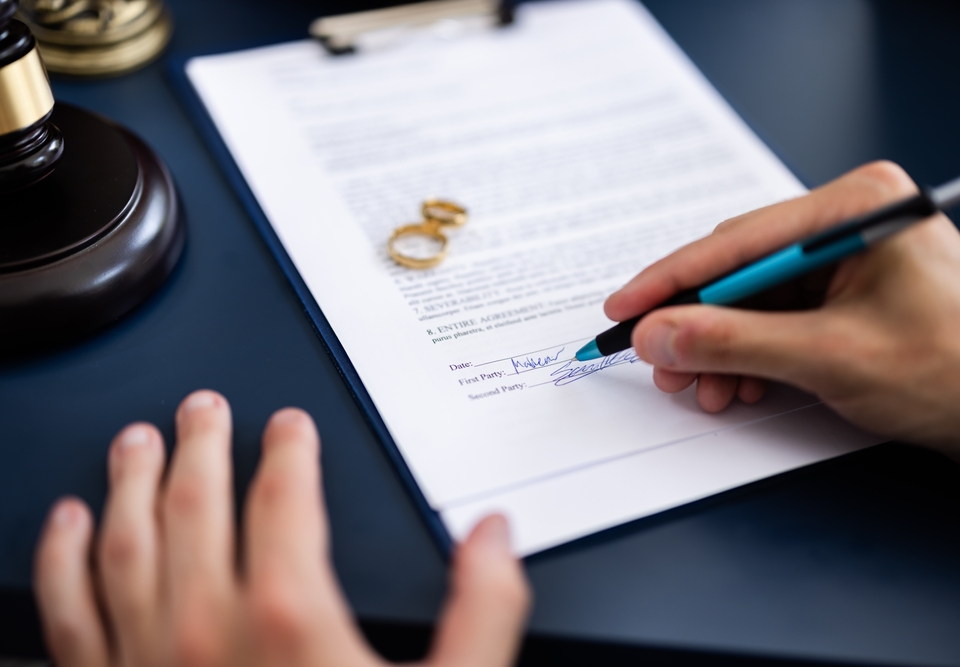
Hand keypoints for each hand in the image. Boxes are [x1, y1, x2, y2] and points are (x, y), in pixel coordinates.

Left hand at [34, 390, 529, 666]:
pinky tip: (66, 523)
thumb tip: (493, 538)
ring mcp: (149, 663)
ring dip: (128, 481)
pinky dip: (62, 560)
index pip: (284, 498)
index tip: (288, 426)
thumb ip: (483, 610)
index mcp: (290, 619)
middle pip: (196, 504)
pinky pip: (70, 614)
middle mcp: (207, 631)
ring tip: (136, 439)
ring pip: (125, 544)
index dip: (287, 450)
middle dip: (201, 445)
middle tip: (202, 408)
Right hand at [606, 161, 959, 475]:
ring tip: (701, 389)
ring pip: (754, 301)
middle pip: (741, 270)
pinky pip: (779, 320)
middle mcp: (851, 223)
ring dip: (721, 348)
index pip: (738, 243)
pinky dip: (752, 356)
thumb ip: (733, 342)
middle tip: (659, 363)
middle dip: (696, 324)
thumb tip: (658, 335)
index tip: (623, 308)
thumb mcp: (830, 357)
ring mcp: (851, 259)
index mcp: (857, 207)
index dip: (671, 280)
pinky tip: (740, 385)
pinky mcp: (850, 295)